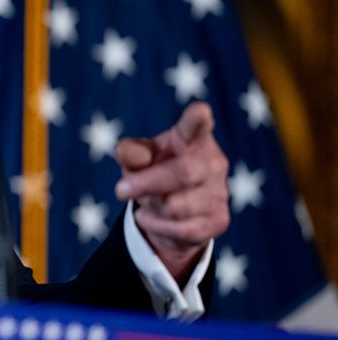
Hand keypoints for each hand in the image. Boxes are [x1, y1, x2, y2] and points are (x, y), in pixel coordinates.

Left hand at [114, 102, 229, 283]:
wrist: (169, 214)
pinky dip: (156, 226)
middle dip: (146, 183)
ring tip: (146, 202)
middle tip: (120, 189)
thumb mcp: (138, 161)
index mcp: (192, 139)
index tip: (200, 111)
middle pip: (183, 172)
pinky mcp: (218, 220)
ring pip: (177, 205)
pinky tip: (149, 219)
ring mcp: (220, 192)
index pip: (197, 126)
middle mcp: (213, 162)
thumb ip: (131, 154)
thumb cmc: (153, 173)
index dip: (198, 119)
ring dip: (151, 206)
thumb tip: (123, 151)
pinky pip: (181, 228)